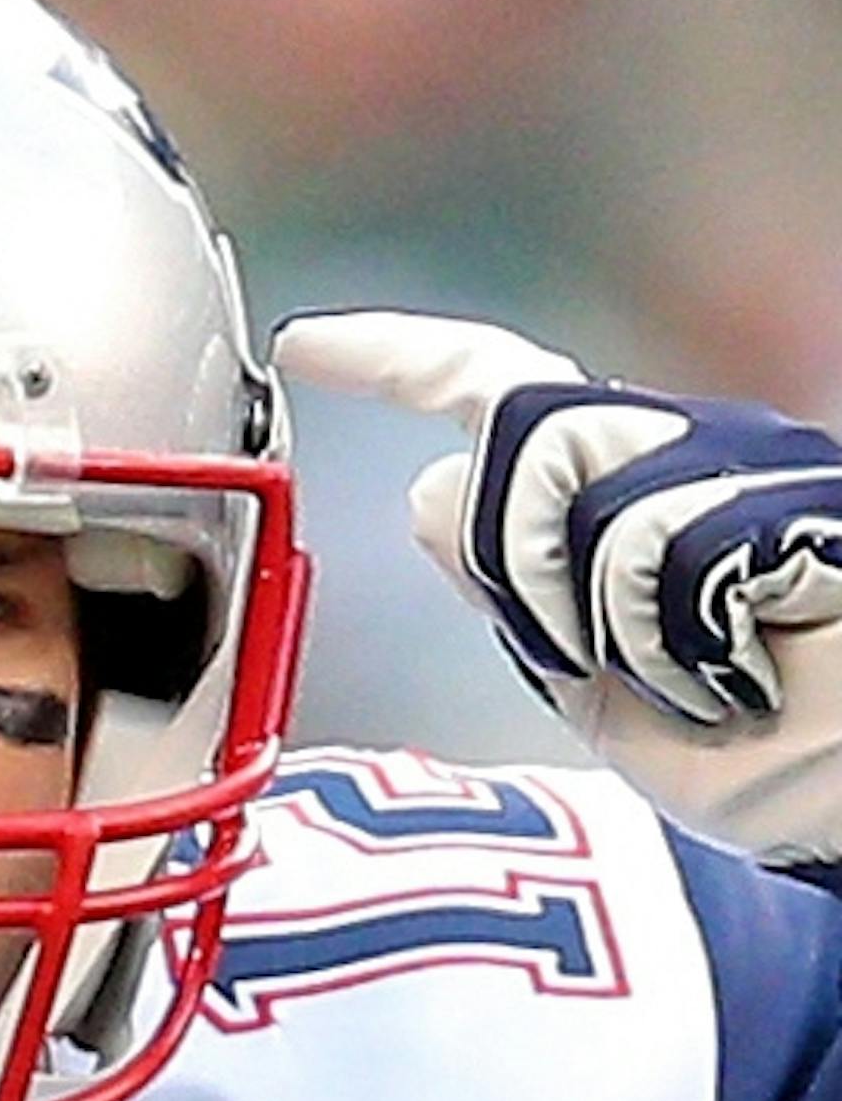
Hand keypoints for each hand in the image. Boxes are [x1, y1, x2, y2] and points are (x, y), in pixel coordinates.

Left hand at [273, 308, 841, 860]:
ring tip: (690, 679)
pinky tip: (739, 677)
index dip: (395, 360)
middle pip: (524, 442)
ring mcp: (745, 470)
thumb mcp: (596, 684)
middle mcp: (683, 455)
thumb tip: (431, 493)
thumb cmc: (764, 751)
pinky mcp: (791, 508)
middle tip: (597, 660)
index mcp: (623, 491)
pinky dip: (680, 651)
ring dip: (611, 628)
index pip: (491, 390)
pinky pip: (667, 556)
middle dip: (526, 570)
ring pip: (586, 505)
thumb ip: (515, 592)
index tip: (309, 348)